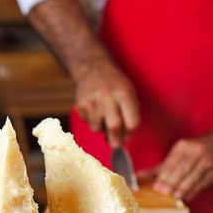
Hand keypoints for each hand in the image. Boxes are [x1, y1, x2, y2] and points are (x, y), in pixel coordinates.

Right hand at [27, 0, 139, 146]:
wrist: (93, 68)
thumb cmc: (115, 85)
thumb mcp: (129, 93)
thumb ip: (130, 114)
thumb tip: (124, 139)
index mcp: (124, 93)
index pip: (132, 121)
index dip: (130, 133)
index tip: (127, 136)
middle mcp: (107, 95)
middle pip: (114, 126)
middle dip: (116, 139)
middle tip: (116, 144)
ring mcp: (92, 99)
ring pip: (97, 128)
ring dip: (101, 129)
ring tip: (104, 119)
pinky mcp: (81, 103)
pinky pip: (87, 122)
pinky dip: (92, 121)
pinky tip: (95, 111)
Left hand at [151, 128, 212, 200]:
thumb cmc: (195, 152)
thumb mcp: (178, 154)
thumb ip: (160, 168)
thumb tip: (137, 178)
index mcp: (184, 146)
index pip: (173, 162)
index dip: (165, 175)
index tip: (157, 186)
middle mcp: (197, 151)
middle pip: (183, 169)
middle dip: (173, 182)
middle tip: (164, 193)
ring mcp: (208, 161)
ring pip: (194, 177)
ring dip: (184, 187)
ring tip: (175, 196)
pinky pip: (204, 183)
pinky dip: (195, 190)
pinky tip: (187, 196)